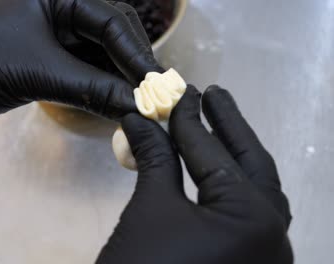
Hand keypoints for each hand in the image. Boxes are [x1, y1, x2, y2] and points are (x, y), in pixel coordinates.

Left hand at [0, 0, 160, 134]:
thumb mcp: (38, 73)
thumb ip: (91, 88)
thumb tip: (138, 106)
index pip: (111, 21)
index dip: (136, 54)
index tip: (157, 84)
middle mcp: (61, 9)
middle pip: (112, 36)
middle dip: (132, 66)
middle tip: (154, 96)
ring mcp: (56, 36)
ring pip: (101, 57)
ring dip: (119, 81)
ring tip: (139, 105)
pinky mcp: (50, 60)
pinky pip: (86, 72)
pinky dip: (101, 89)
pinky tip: (115, 106)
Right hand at [97, 86, 292, 263]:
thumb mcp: (150, 209)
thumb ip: (155, 158)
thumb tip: (141, 119)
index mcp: (254, 220)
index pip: (216, 155)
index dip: (190, 121)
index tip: (177, 93)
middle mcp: (273, 237)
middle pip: (250, 166)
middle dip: (228, 127)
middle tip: (212, 94)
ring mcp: (263, 255)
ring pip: (251, 190)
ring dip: (230, 155)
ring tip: (215, 122)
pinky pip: (242, 214)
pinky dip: (226, 186)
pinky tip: (211, 169)